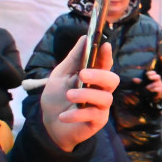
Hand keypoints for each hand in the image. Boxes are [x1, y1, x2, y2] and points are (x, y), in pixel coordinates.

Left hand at [40, 36, 117, 151]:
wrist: (49, 124)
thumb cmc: (57, 97)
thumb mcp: (60, 75)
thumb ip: (73, 59)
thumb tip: (85, 37)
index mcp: (93, 76)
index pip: (105, 63)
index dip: (106, 55)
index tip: (104, 45)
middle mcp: (101, 90)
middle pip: (112, 80)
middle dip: (99, 75)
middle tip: (82, 74)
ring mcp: (101, 106)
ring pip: (105, 98)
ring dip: (86, 95)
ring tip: (69, 95)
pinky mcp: (97, 121)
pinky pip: (93, 115)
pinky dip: (77, 114)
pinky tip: (63, 115)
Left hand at [139, 69, 161, 97]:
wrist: (154, 97)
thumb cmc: (149, 89)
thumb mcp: (144, 85)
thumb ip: (140, 82)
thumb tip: (134, 79)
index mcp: (154, 78)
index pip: (154, 73)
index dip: (151, 72)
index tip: (146, 74)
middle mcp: (158, 81)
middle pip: (158, 76)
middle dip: (153, 77)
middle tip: (149, 77)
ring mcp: (160, 85)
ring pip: (157, 84)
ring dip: (151, 85)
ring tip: (147, 88)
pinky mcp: (161, 91)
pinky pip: (159, 89)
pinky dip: (154, 90)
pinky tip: (151, 91)